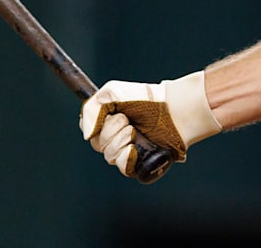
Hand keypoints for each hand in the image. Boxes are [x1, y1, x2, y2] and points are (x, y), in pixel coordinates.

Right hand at [79, 71, 221, 176]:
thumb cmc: (146, 98)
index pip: (87, 129)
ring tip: (135, 130)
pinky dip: (126, 159)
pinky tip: (134, 149)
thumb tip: (87, 134)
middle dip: (111, 130)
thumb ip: (91, 109)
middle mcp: (116, 136)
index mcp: (107, 120)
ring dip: (120, 141)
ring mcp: (127, 150)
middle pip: (96, 144)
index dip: (93, 124)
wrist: (174, 110)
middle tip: (127, 119)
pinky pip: (123, 168)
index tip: (106, 114)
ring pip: (109, 156)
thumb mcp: (112, 93)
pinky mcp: (139, 162)